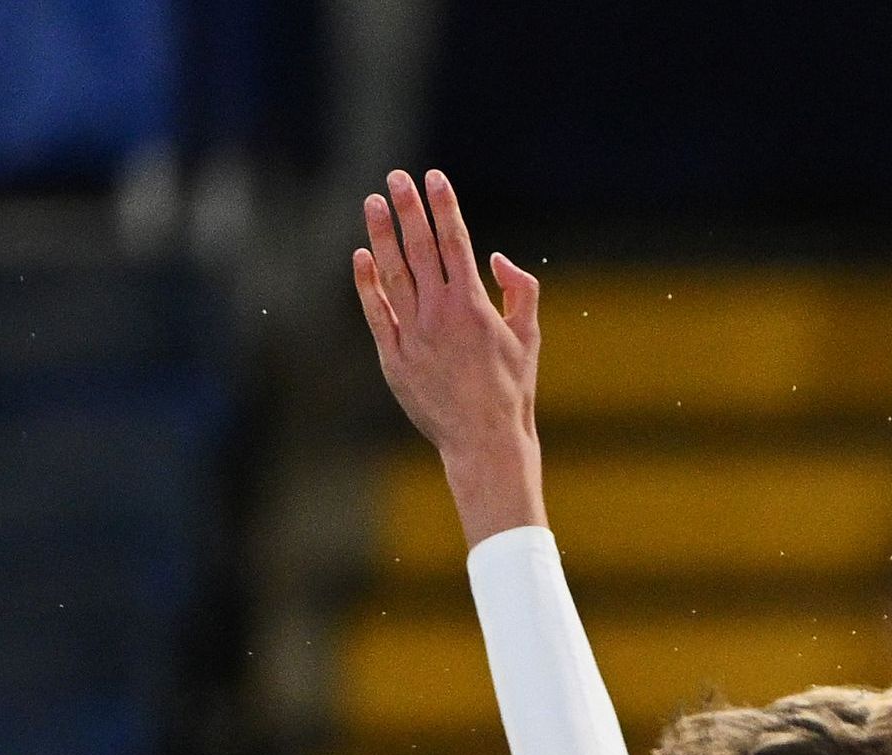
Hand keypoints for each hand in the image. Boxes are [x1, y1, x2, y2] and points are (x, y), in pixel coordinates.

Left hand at [351, 169, 546, 545]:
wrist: (485, 441)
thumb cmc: (511, 390)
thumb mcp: (529, 337)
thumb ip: (521, 291)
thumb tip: (497, 257)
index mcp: (476, 306)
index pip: (456, 242)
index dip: (444, 206)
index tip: (434, 177)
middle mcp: (442, 315)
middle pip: (421, 249)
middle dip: (409, 209)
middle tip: (396, 176)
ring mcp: (414, 334)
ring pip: (393, 273)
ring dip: (382, 235)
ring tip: (373, 202)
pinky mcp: (394, 356)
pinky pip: (376, 311)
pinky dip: (367, 282)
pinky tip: (361, 255)